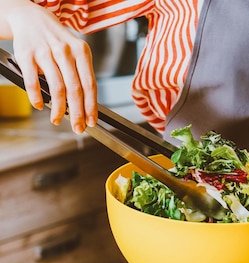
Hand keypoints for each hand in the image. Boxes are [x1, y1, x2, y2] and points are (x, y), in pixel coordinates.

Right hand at [3, 0, 97, 132]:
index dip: (91, 106)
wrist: (32, 18)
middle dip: (77, 113)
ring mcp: (45, 52)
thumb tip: (85, 105)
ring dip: (58, 108)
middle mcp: (65, 51)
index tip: (91, 121)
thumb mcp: (76, 52)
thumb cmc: (58, 41)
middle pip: (75, 89)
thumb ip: (81, 75)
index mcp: (81, 52)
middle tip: (78, 128)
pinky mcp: (26, 54)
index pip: (90, 85)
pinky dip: (37, 97)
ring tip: (57, 119)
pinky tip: (40, 105)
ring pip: (56, 88)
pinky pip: (33, 81)